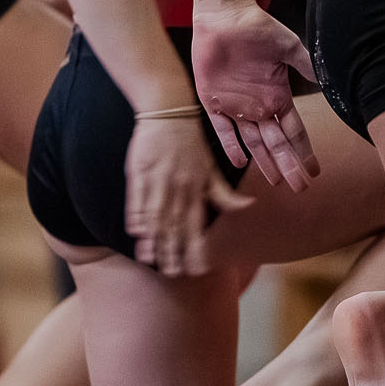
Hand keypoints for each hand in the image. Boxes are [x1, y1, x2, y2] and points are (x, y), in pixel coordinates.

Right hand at [125, 114, 242, 275]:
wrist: (167, 112)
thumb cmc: (191, 143)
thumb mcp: (212, 167)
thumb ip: (224, 193)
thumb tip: (249, 207)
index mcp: (196, 187)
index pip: (195, 224)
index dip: (194, 247)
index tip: (193, 268)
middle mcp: (177, 186)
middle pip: (174, 226)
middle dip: (172, 251)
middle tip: (170, 273)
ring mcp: (157, 180)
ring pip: (154, 216)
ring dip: (152, 239)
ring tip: (149, 259)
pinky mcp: (138, 172)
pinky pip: (136, 199)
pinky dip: (135, 216)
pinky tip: (135, 233)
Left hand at [191, 0, 318, 190]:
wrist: (224, 16)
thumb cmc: (257, 28)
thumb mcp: (288, 47)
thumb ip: (306, 65)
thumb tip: (328, 81)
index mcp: (277, 96)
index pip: (294, 131)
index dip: (304, 151)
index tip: (314, 171)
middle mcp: (258, 106)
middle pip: (276, 143)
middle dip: (288, 165)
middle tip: (299, 188)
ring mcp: (236, 106)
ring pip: (253, 142)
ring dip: (265, 161)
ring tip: (277, 181)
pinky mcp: (213, 101)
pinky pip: (222, 129)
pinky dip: (231, 145)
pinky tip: (241, 162)